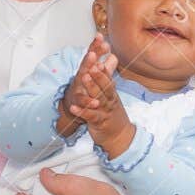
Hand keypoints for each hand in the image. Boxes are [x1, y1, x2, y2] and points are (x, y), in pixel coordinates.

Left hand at [61, 35, 134, 155]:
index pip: (108, 78)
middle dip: (98, 75)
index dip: (103, 67)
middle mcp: (110, 101)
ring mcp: (105, 112)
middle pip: (105, 86)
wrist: (120, 138)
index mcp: (111, 94)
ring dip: (91, 88)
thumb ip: (108, 77)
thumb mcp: (111, 95)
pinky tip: (74, 107)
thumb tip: (112, 58)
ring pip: (98, 99)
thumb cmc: (112, 115)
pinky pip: (91, 116)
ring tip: (82, 78)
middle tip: (92, 63)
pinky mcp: (99, 123)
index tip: (100, 56)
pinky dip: (82, 112)